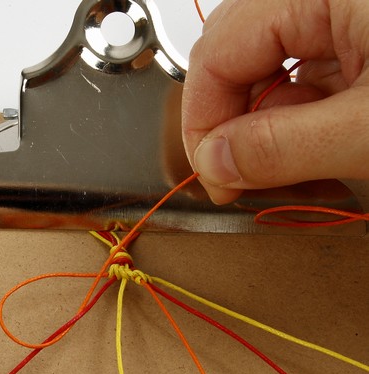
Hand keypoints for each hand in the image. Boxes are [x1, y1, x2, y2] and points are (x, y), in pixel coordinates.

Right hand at [182, 0, 368, 203]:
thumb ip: (284, 146)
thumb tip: (214, 163)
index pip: (216, 53)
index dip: (201, 123)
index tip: (213, 177)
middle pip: (233, 60)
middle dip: (229, 125)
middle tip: (237, 173)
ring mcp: (338, 17)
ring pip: (263, 73)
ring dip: (264, 128)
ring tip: (287, 169)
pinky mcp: (354, 40)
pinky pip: (298, 78)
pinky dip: (296, 122)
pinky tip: (313, 147)